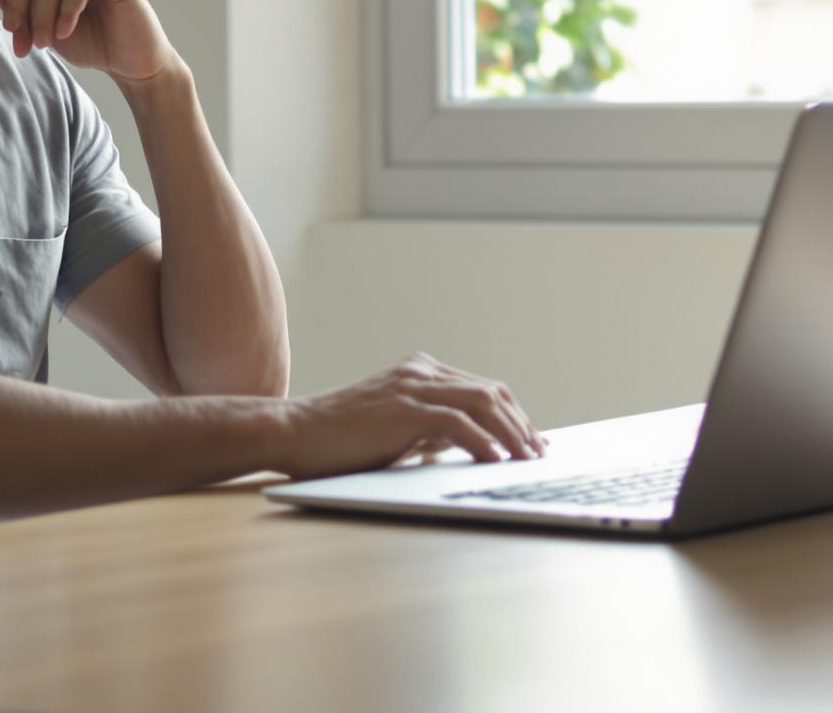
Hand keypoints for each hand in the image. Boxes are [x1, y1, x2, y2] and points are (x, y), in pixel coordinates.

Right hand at [271, 354, 547, 478]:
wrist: (294, 433)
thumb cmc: (338, 440)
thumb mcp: (393, 428)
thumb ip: (427, 430)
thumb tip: (468, 448)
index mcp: (419, 372)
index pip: (482, 389)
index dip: (512, 415)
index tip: (530, 442)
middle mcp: (420, 372)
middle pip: (490, 392)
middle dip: (520, 424)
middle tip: (537, 454)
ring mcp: (412, 387)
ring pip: (482, 403)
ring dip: (511, 433)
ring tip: (526, 460)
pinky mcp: (403, 409)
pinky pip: (458, 423)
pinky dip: (484, 442)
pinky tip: (497, 460)